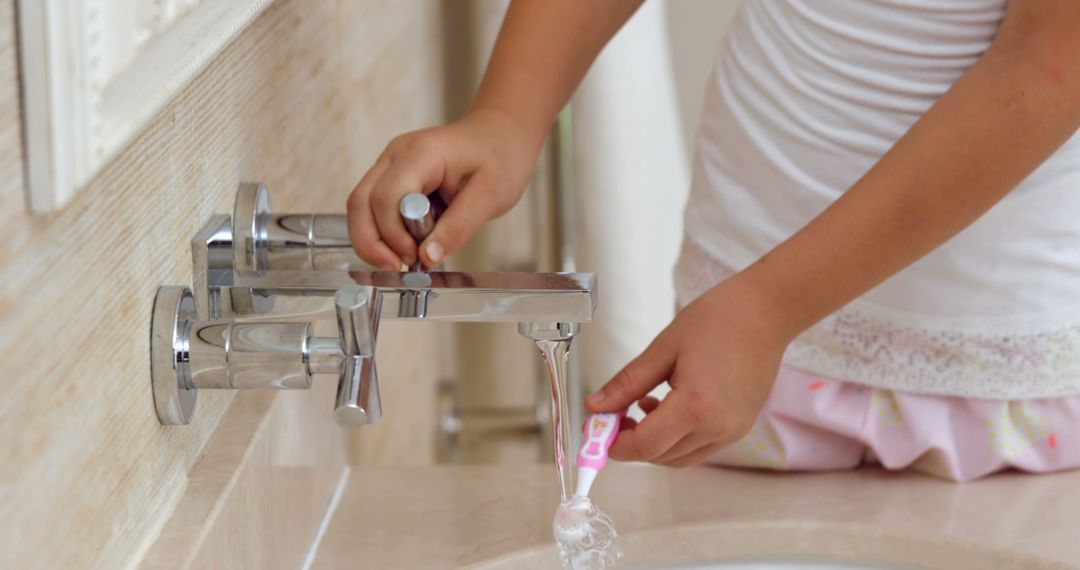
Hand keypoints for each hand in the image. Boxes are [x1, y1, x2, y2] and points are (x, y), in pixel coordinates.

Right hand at [347, 109, 541, 268]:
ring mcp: (390, 163)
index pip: (386, 197)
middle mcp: (396, 155)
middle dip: (372, 242)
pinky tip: (405, 247)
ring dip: (374, 239)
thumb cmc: (500, 159)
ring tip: (403, 261)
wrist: (501, 135)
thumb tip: (428, 257)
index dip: (394, 234)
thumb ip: (458, 227)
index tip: (417, 257)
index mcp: (421, 154)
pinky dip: (383, 231)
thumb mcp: (491, 197)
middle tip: (399, 268)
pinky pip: (374, 206)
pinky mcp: (393, 175)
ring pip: (361, 206)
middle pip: (361, 202)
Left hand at [585, 277, 794, 466]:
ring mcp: (733, 431)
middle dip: (633, 444)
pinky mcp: (741, 427)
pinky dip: (678, 438)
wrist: (766, 311)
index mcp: (696, 407)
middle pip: (662, 458)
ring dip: (655, 443)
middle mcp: (718, 427)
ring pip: (681, 457)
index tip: (598, 430)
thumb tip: (594, 407)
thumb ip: (627, 383)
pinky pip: (700, 447)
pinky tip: (668, 406)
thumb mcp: (663, 349)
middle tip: (614, 415)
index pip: (645, 447)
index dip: (616, 445)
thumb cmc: (718, 319)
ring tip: (643, 405)